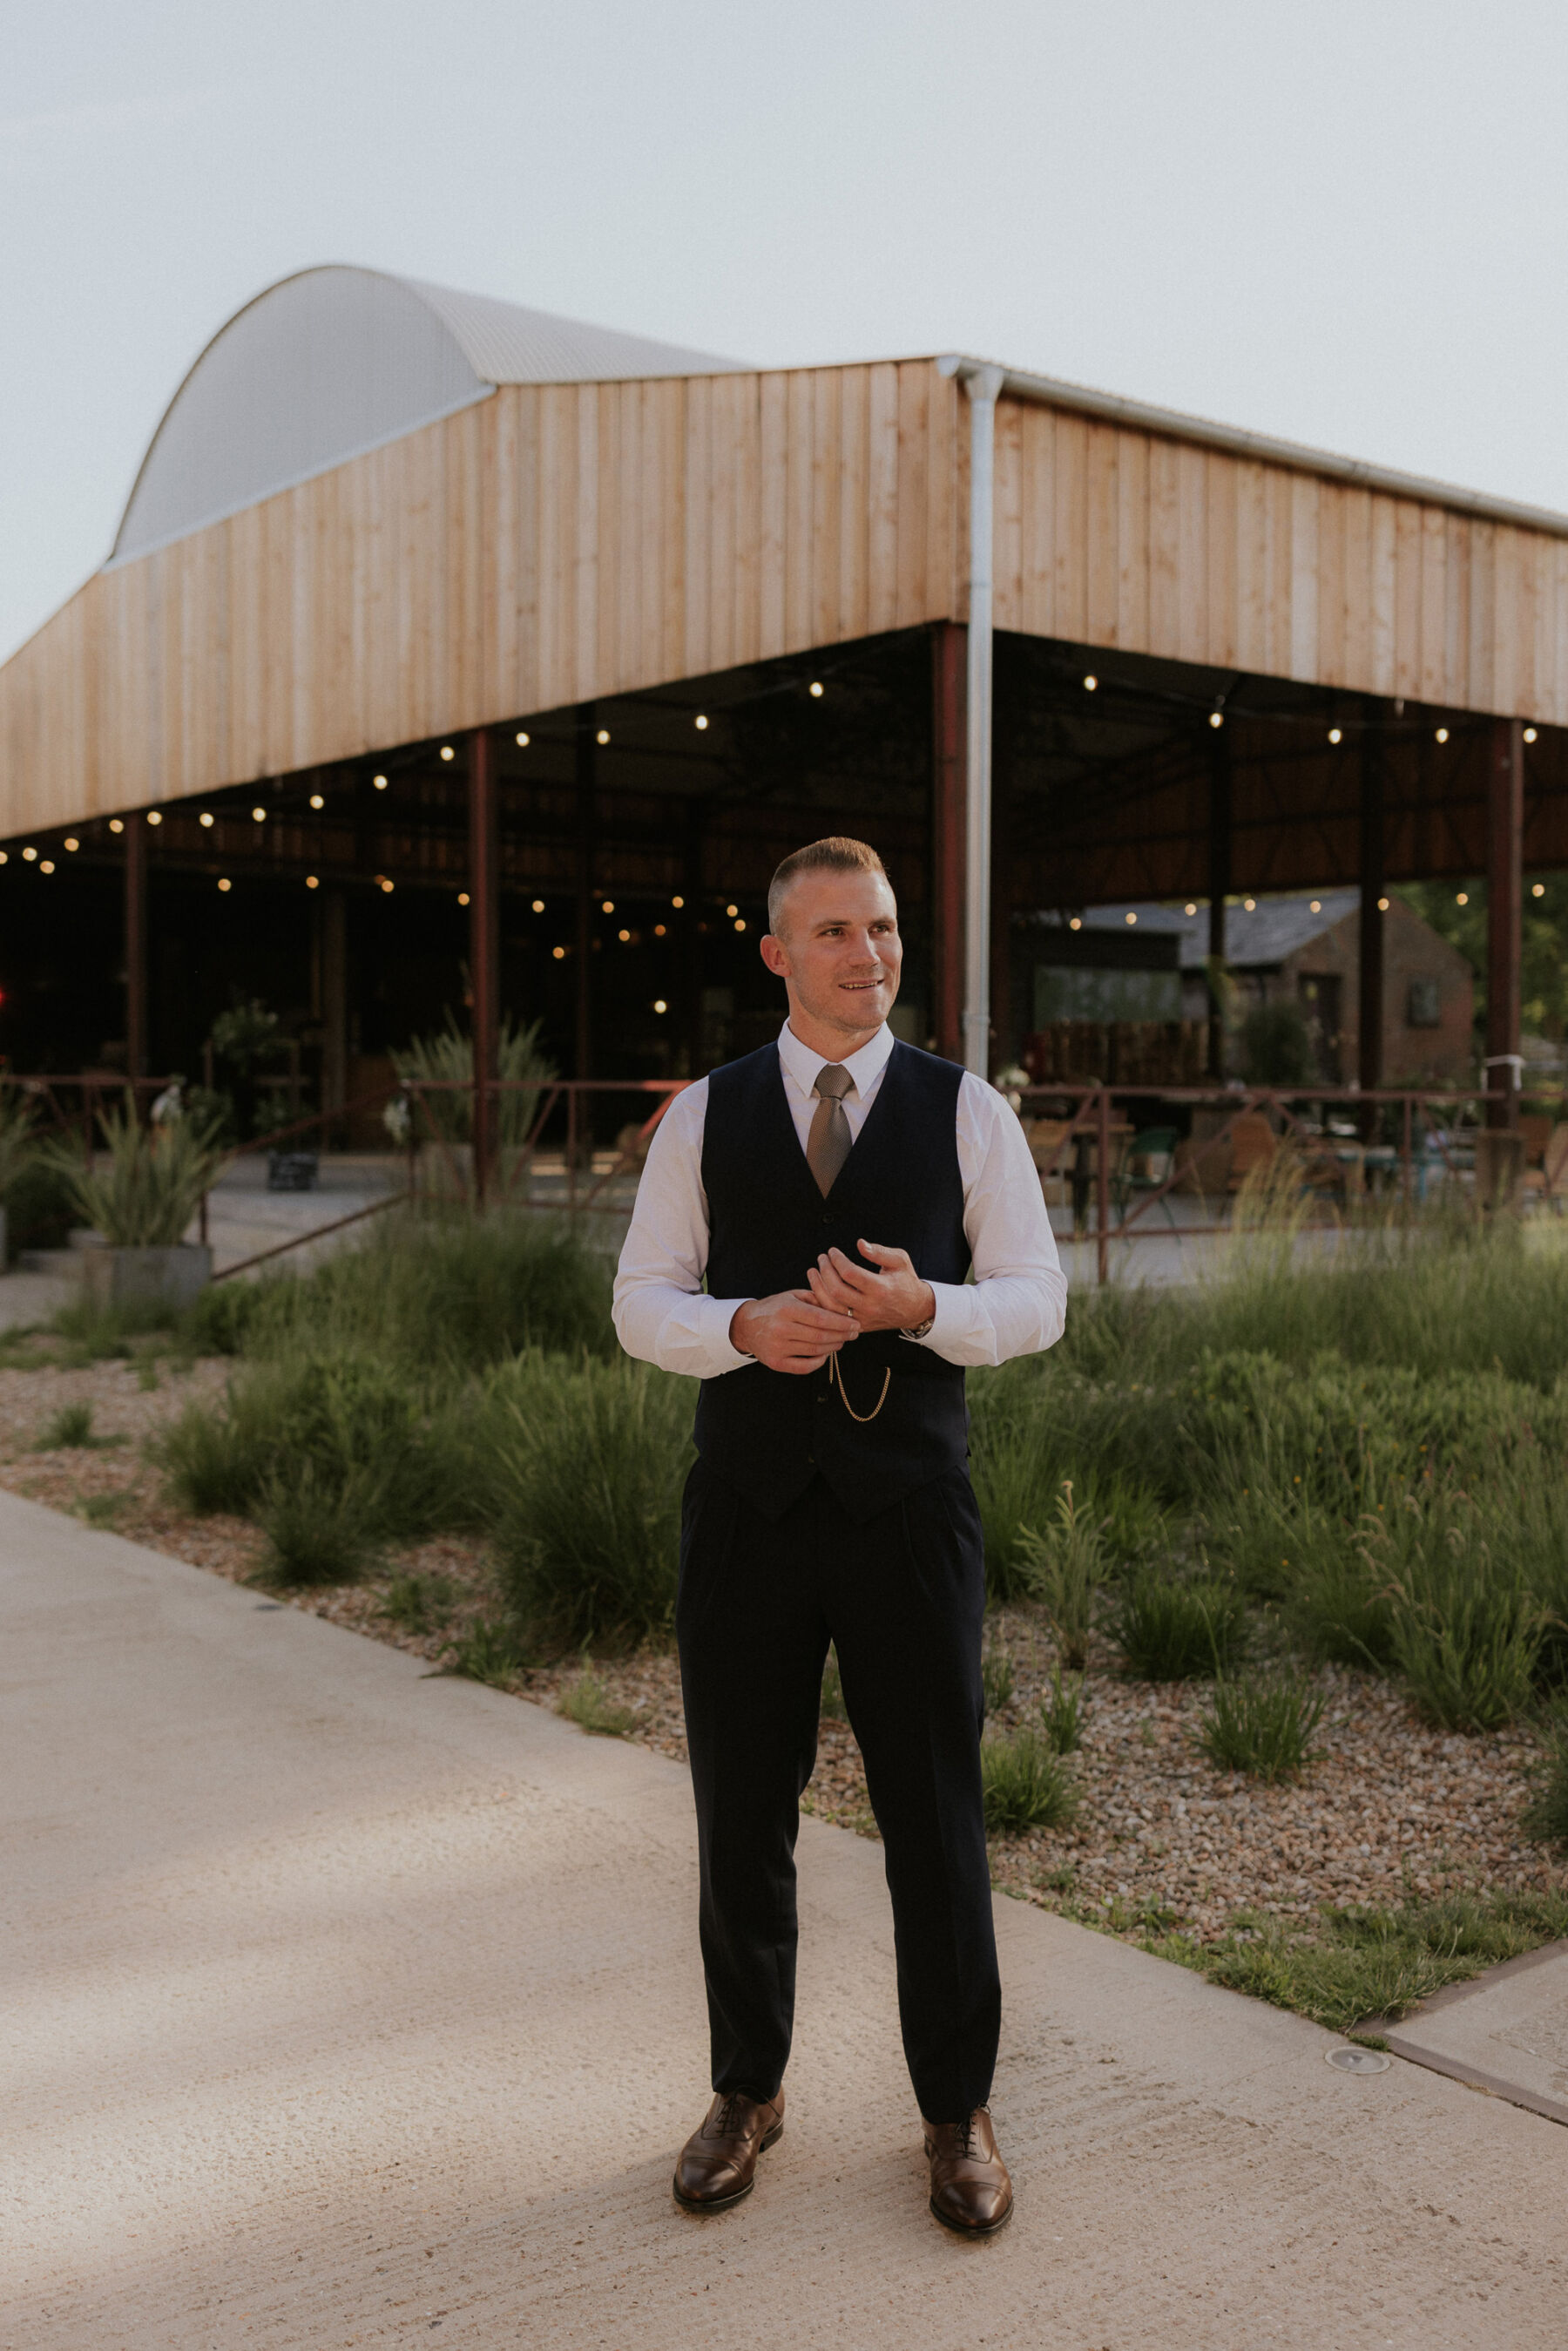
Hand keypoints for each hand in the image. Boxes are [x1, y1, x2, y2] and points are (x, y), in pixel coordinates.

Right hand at [730, 1289, 859, 1374]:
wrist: (746, 1326)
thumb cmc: (775, 1308)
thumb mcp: (793, 1296)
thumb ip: (817, 1299)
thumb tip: (843, 1308)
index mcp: (786, 1309)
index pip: (821, 1318)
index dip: (842, 1323)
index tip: (856, 1324)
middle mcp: (781, 1329)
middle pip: (820, 1336)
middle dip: (842, 1336)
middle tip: (854, 1334)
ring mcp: (777, 1348)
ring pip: (815, 1351)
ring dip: (833, 1347)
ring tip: (842, 1341)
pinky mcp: (776, 1363)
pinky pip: (804, 1367)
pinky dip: (819, 1361)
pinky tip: (826, 1353)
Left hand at [805, 1241, 935, 1334]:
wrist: (916, 1309)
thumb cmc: (906, 1281)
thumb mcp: (900, 1261)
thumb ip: (880, 1252)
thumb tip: (860, 1244)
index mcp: (880, 1288)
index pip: (849, 1273)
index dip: (837, 1260)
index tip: (832, 1251)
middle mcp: (870, 1306)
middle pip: (836, 1290)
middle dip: (824, 1271)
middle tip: (822, 1258)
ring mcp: (862, 1319)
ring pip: (831, 1306)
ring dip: (818, 1287)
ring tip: (814, 1271)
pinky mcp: (858, 1326)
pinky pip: (833, 1317)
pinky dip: (822, 1303)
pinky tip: (818, 1289)